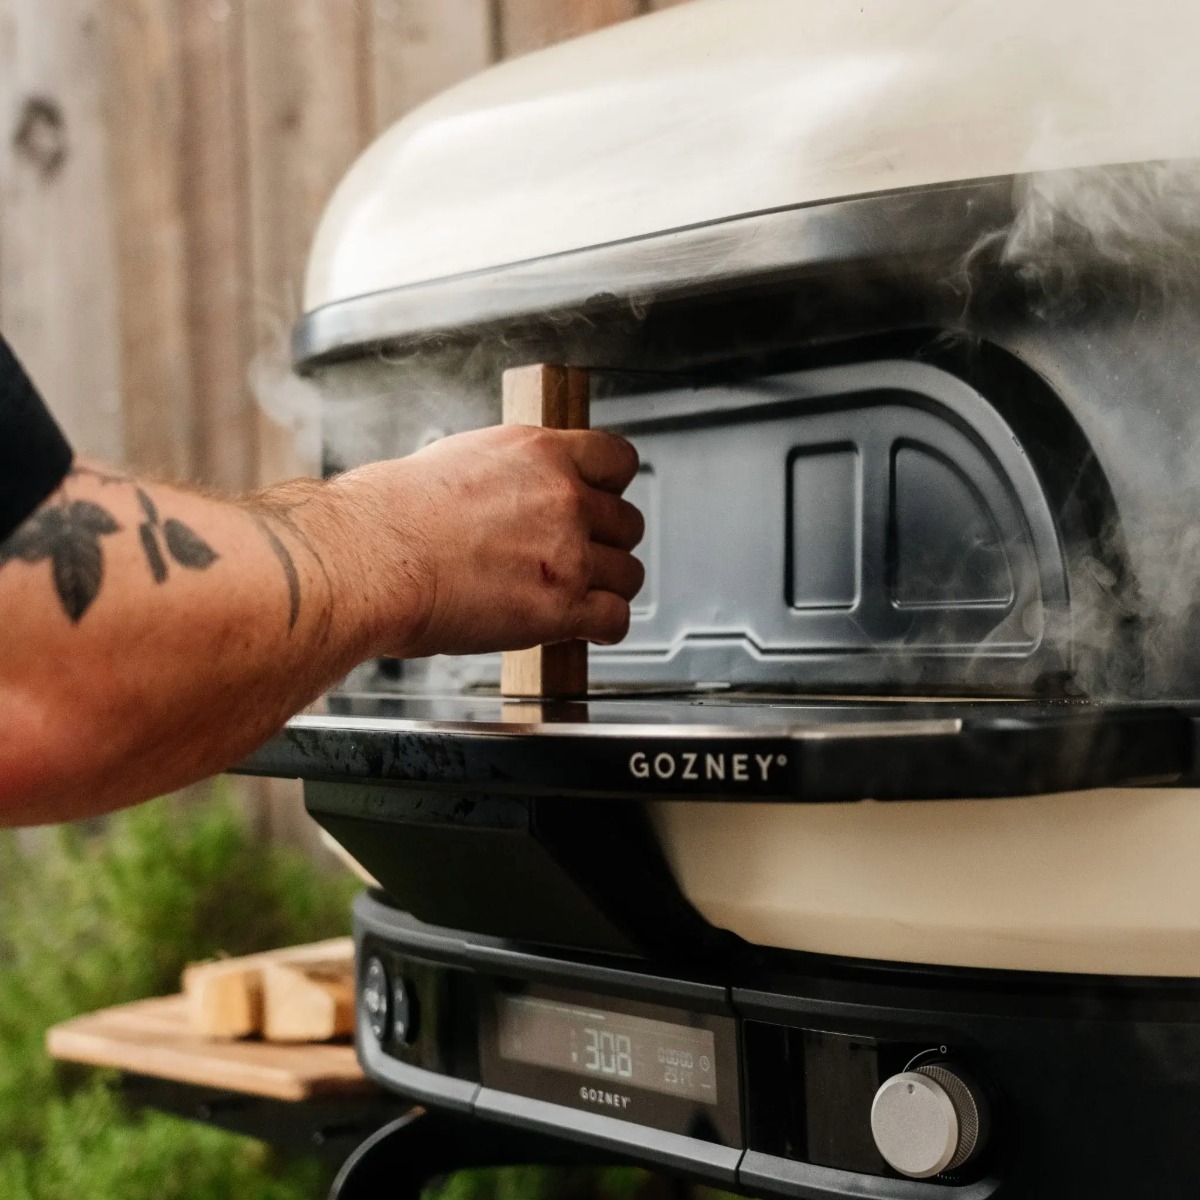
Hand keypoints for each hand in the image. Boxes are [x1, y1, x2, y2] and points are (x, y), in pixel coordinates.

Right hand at [331, 425, 644, 658]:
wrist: (369, 559)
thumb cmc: (389, 517)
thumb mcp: (457, 462)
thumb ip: (506, 477)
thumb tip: (510, 493)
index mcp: (538, 453)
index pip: (617, 459)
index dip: (612, 486)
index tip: (603, 499)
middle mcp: (563, 498)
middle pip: (627, 522)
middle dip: (606, 542)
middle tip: (578, 556)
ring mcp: (568, 554)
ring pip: (628, 574)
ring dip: (606, 587)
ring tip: (577, 595)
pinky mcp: (561, 607)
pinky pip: (615, 619)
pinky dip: (603, 627)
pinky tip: (583, 626)